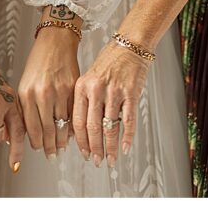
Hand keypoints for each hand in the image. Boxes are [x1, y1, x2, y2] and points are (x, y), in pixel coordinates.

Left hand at [18, 26, 79, 157]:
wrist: (54, 43)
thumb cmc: (37, 63)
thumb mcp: (22, 84)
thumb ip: (20, 109)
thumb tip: (14, 133)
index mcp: (27, 93)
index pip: (32, 127)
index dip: (37, 142)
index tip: (39, 149)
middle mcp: (43, 94)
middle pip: (49, 130)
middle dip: (51, 146)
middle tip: (52, 154)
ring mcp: (60, 92)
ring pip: (63, 125)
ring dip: (63, 140)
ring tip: (62, 147)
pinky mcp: (74, 89)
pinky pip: (75, 115)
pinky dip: (74, 126)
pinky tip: (72, 133)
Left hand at [73, 42, 149, 167]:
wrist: (128, 46)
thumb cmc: (108, 63)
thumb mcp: (88, 78)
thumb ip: (83, 100)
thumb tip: (79, 128)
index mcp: (81, 87)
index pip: (76, 120)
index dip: (78, 140)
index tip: (81, 152)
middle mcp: (96, 90)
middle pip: (92, 127)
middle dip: (93, 148)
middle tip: (95, 160)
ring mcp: (114, 92)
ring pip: (109, 127)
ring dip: (109, 147)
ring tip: (110, 160)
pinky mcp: (131, 94)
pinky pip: (128, 121)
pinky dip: (126, 137)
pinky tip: (124, 148)